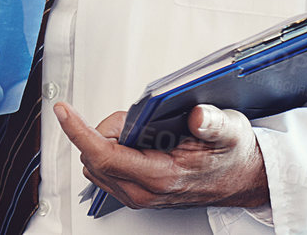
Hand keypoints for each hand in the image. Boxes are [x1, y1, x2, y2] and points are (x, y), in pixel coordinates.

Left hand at [57, 102, 269, 209]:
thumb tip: (197, 116)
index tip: (63, 110)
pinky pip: (106, 169)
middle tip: (135, 119)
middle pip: (95, 157)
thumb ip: (212, 123)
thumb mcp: (230, 130)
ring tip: (141, 130)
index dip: (79, 130)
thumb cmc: (233, 156)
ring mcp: (139, 195)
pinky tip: (134, 140)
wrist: (243, 179)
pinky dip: (110, 150)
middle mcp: (145, 191)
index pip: (104, 155)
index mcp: (162, 176)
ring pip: (97, 164)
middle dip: (103, 130)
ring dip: (106, 141)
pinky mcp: (137, 192)